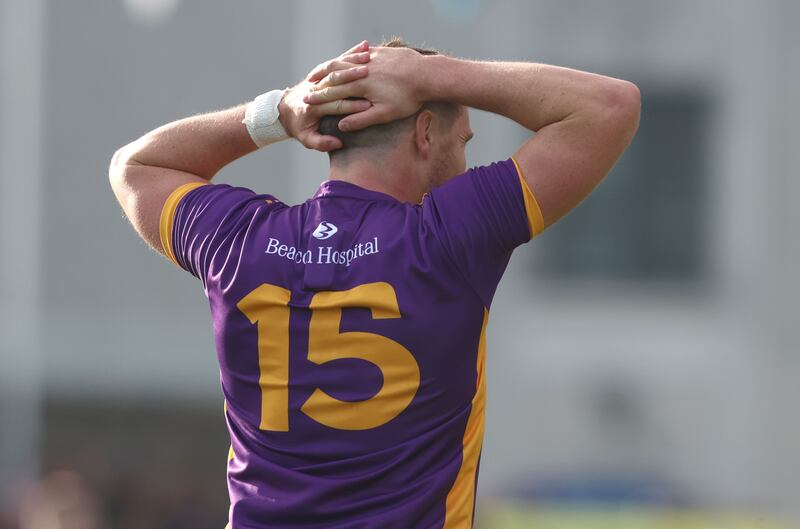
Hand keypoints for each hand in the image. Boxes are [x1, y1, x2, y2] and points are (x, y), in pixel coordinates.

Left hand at [279, 41, 373, 150]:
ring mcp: (318, 78)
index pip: (336, 104)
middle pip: (338, 81)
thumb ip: (321, 143)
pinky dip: (351, 53)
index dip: (352, 106)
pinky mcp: (322, 72)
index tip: (368, 105)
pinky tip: (365, 48)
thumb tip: (337, 143)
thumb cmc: (297, 127)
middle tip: (371, 75)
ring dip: (353, 61)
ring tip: (368, 58)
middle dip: (354, 77)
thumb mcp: (306, 139)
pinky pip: (337, 61)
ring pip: (337, 66)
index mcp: (313, 106)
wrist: (282, 112)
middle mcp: (315, 88)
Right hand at [304, 45, 428, 131]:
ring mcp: (372, 58)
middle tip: (307, 85)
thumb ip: (361, 120)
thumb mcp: (384, 114)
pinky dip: (351, 56)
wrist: (428, 75)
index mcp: (361, 86)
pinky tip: (346, 58)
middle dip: (320, 80)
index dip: (319, 96)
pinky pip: (361, 53)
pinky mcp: (382, 52)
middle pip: (335, 73)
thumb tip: (342, 126)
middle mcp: (363, 69)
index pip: (333, 91)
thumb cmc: (408, 98)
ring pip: (346, 60)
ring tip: (322, 70)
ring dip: (332, 66)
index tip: (307, 101)